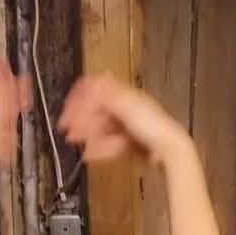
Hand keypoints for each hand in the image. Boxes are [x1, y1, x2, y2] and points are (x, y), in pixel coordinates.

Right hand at [58, 73, 185, 164]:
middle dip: (81, 119)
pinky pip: (110, 144)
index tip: (67, 106)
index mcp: (124, 95)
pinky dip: (99, 148)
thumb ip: (106, 95)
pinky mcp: (130, 144)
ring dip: (87, 135)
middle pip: (97, 112)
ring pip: (102, 129)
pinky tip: (90, 153)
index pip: (97, 90)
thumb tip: (91, 81)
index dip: (80, 96)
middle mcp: (126, 109)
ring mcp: (128, 127)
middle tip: (66, 128)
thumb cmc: (154, 126)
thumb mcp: (126, 106)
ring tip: (76, 141)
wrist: (169, 150)